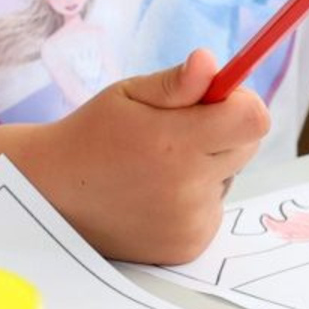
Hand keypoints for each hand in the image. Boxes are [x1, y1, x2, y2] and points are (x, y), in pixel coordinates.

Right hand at [34, 50, 269, 264]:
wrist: (54, 193)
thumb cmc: (94, 134)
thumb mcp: (128, 95)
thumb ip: (176, 82)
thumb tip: (210, 62)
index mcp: (175, 143)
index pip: (253, 120)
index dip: (241, 103)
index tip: (216, 99)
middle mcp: (187, 188)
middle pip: (247, 147)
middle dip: (224, 131)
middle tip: (179, 131)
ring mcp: (190, 223)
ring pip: (229, 178)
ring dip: (207, 167)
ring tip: (158, 167)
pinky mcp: (188, 245)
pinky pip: (213, 208)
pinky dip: (195, 198)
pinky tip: (156, 194)